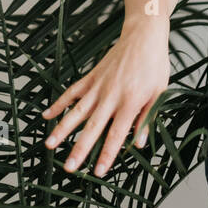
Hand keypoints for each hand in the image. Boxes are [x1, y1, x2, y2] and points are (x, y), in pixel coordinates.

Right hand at [42, 23, 169, 176]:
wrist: (144, 35)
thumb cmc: (154, 65)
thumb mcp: (160, 93)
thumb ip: (148, 118)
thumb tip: (139, 144)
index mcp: (130, 102)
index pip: (116, 135)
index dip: (107, 155)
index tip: (97, 172)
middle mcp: (111, 96)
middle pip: (93, 128)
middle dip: (80, 149)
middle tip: (68, 168)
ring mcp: (99, 86)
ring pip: (77, 111)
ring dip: (63, 129)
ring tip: (49, 145)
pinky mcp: (92, 76)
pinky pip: (72, 91)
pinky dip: (60, 103)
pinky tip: (47, 115)